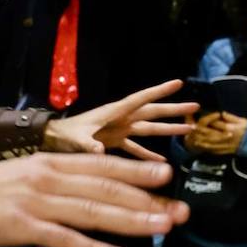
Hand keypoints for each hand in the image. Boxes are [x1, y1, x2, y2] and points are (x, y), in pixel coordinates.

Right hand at [0, 153, 189, 246]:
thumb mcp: (26, 175)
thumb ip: (59, 181)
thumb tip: (94, 193)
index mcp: (49, 162)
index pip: (101, 166)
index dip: (136, 172)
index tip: (167, 179)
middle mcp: (47, 177)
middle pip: (105, 188)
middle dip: (146, 200)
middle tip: (179, 211)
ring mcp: (36, 202)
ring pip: (92, 211)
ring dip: (131, 221)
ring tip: (162, 229)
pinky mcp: (23, 227)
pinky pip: (65, 239)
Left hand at [43, 79, 197, 160]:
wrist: (51, 140)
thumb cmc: (62, 135)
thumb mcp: (75, 138)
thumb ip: (87, 145)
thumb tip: (102, 151)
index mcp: (113, 113)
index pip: (140, 99)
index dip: (159, 91)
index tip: (179, 83)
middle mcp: (120, 119)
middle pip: (151, 112)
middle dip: (173, 110)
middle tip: (195, 107)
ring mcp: (119, 130)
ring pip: (148, 129)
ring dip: (167, 129)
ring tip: (189, 129)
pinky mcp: (114, 142)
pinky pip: (136, 148)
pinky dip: (148, 156)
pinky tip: (161, 163)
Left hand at [184, 111, 246, 155]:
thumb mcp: (243, 121)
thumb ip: (231, 117)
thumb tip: (221, 113)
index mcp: (230, 128)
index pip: (215, 123)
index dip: (207, 119)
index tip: (200, 115)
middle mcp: (225, 137)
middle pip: (208, 133)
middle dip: (199, 130)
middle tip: (191, 126)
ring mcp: (224, 145)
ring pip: (208, 142)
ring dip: (199, 139)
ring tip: (192, 135)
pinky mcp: (224, 151)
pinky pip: (212, 150)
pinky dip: (204, 147)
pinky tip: (199, 144)